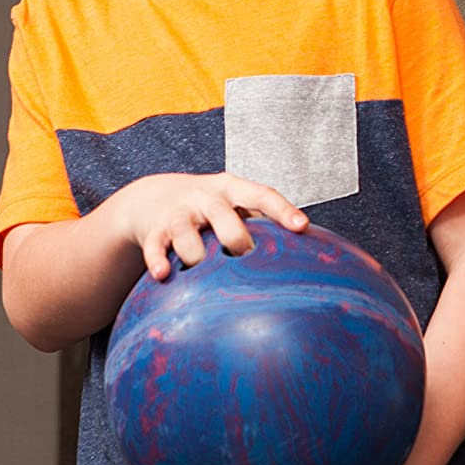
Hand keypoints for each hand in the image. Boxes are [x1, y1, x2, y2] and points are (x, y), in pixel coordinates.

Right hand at [109, 171, 307, 277]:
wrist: (155, 197)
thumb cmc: (211, 208)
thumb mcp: (236, 206)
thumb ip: (263, 224)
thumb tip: (308, 256)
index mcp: (232, 190)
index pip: (261, 195)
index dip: (282, 210)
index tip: (301, 227)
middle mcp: (206, 198)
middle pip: (223, 215)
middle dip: (236, 238)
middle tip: (247, 258)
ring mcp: (179, 213)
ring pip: (186, 233)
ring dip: (195, 254)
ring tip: (202, 270)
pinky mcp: (155, 230)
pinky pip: (156, 246)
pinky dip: (158, 260)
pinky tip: (164, 275)